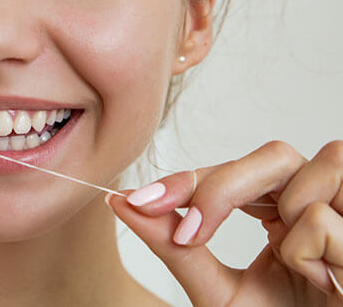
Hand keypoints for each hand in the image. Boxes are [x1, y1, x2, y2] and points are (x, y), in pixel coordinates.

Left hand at [107, 140, 342, 305]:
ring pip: (309, 169)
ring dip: (289, 221)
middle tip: (191, 233)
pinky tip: (325, 281)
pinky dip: (310, 250)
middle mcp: (319, 200)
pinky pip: (320, 216)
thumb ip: (173, 246)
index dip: (186, 180)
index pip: (233, 171)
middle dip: (221, 188)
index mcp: (283, 210)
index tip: (139, 202)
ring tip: (299, 267)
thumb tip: (120, 202)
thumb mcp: (217, 292)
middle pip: (274, 152)